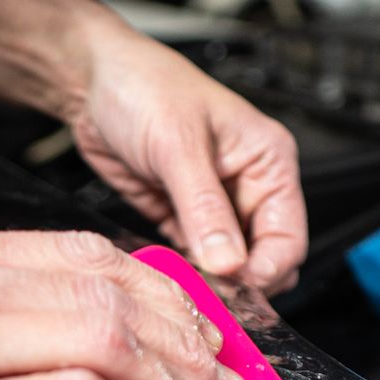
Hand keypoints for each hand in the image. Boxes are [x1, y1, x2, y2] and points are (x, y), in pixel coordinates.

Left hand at [64, 14, 305, 293]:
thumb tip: (229, 263)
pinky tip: (170, 276)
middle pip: (264, 259)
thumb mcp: (178, 146)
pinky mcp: (184, 219)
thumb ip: (204, 208)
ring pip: (230, 266)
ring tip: (186, 287)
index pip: (288, 238)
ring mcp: (216, 206)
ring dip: (211, 283)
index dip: (266, 271)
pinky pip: (196, 261)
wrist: (92, 83)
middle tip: (208, 296)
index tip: (232, 288)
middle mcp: (248, 186)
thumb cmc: (143, 88)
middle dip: (239, 283)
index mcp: (267, 162)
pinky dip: (187, 275)